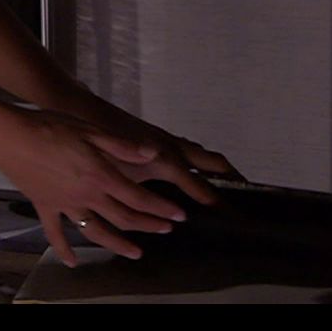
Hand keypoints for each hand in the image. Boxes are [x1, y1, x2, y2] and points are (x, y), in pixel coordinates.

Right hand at [0, 108, 189, 267]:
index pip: (139, 198)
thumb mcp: (90, 129)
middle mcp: (87, 196)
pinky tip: (72, 263)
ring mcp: (66, 205)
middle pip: (124, 218)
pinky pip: (56, 234)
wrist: (11, 136)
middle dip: (149, 226)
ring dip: (118, 244)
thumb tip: (152, 154)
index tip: (180, 216)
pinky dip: (64, 250)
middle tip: (167, 230)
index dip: (161, 208)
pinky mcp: (46, 207)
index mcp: (101, 176)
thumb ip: (121, 145)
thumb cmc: (51, 127)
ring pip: (97, 232)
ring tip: (136, 253)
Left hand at [92, 110, 243, 206]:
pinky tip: (195, 172)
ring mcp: (169, 139)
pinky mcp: (159, 135)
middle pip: (216, 163)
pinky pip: (190, 150)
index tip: (237, 218)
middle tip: (248, 196)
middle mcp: (175, 148)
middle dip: (234, 179)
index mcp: (169, 163)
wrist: (82, 111)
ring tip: (231, 186)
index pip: (204, 189)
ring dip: (218, 168)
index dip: (221, 204)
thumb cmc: (98, 150)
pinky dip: (201, 161)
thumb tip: (168, 219)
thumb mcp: (122, 181)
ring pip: (203, 154)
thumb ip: (145, 201)